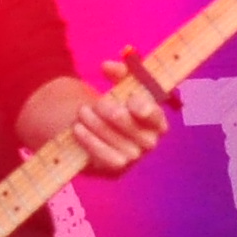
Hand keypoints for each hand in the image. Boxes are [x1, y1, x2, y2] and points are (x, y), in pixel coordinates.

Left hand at [68, 57, 171, 177]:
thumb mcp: (119, 83)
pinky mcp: (116, 169)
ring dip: (98, 127)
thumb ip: (118, 71)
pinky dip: (91, 143)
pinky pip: (108, 160)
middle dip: (115, 116)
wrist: (92, 127)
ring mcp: (134, 158)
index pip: (158, 119)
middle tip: (98, 103)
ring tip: (82, 112)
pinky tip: (78, 129)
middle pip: (138, 133)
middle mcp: (148, 141)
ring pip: (121, 146)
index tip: (130, 99)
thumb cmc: (113, 102)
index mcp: (155, 120)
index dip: (147, 110)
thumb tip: (108, 66)